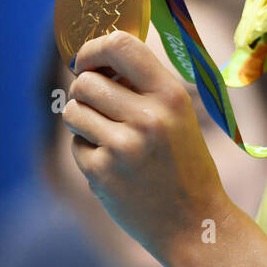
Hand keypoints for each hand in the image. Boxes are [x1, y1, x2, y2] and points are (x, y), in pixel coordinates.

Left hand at [63, 29, 230, 266]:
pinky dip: (88, 151)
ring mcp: (123, 146)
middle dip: (84, 92)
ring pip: (73, 110)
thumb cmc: (183, 161)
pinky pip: (75, 144)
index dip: (92, 48)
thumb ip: (142, 84)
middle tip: (101, 108)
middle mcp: (148, 117)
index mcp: (170, 94)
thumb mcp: (177, 113)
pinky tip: (114, 165)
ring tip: (109, 136)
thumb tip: (95, 57)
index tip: (86, 60)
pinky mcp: (102, 173)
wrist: (193, 221)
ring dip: (82, 120)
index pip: (120, 45)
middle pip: (85, 82)